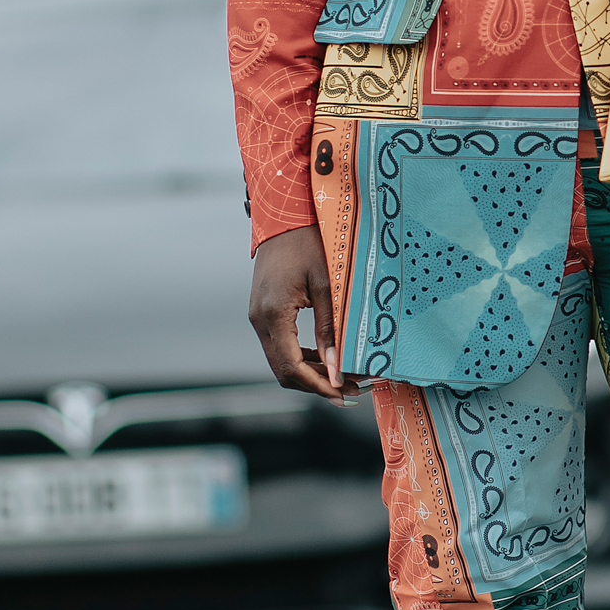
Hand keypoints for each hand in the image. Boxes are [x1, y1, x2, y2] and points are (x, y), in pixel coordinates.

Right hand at [249, 226, 346, 400]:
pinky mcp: (263, 312)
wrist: (285, 215)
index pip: (291, 367)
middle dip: (317, 384)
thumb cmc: (309, 243)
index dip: (318, 385)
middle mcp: (259, 320)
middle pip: (284, 370)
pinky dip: (302, 357)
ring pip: (281, 361)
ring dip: (311, 372)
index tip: (344, 394)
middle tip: (352, 389)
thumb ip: (330, 329)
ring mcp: (258, 316)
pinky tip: (326, 357)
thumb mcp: (326, 285)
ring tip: (344, 376)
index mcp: (273, 314)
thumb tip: (337, 368)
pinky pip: (280, 345)